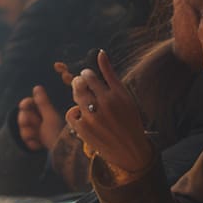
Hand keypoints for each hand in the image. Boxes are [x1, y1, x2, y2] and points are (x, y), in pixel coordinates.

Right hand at [16, 85, 65, 151]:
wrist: (61, 152)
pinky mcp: (34, 142)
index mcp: (43, 111)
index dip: (25, 104)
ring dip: (29, 134)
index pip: (27, 103)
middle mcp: (39, 120)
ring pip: (22, 129)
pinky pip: (25, 140)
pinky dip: (32, 143)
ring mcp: (36, 131)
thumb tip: (37, 87)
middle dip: (26, 121)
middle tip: (36, 126)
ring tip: (39, 138)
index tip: (24, 105)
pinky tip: (39, 144)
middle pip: (22, 116)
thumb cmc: (58, 132)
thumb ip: (42, 102)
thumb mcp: (50, 116)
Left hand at [69, 50, 153, 178]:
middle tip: (81, 85)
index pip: (90, 76)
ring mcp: (93, 118)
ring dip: (77, 95)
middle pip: (80, 84)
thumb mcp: (124, 96)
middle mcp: (105, 105)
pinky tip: (83, 115)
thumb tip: (100, 52)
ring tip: (85, 99)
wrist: (130, 151)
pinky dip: (75, 112)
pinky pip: (71, 113)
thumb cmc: (128, 119)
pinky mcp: (84, 130)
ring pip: (76, 97)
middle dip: (78, 82)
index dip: (85, 75)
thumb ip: (110, 74)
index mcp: (116, 95)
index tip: (88, 77)